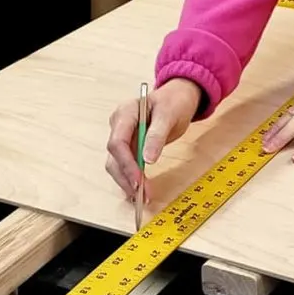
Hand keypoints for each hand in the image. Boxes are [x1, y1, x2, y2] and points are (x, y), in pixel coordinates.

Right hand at [105, 78, 202, 199]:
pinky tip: (140, 191)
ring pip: (117, 164)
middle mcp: (119, 126)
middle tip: (142, 195)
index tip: (138, 181)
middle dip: (127, 178)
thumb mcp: (169, 114)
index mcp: (125, 113)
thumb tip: (147, 159)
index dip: (126, 164)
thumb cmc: (174, 101)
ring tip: (143, 197)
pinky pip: (126, 164)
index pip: (117, 142)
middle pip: (114, 157)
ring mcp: (123, 136)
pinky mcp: (130, 146)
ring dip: (128, 182)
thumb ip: (157, 135)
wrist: (178, 97)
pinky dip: (132, 178)